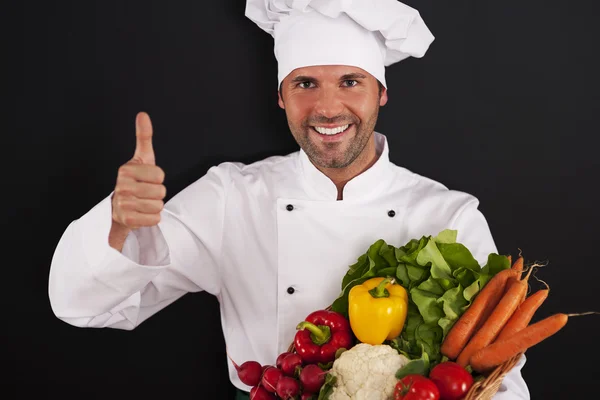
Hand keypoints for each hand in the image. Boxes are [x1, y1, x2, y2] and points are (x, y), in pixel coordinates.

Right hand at [109, 112, 165, 248]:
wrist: (119, 208)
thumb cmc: (135, 181)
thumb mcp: (141, 158)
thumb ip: (143, 137)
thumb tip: (143, 114)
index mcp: (126, 170)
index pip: (160, 175)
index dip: (158, 179)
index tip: (146, 179)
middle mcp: (121, 186)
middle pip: (161, 191)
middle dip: (157, 194)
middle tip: (144, 194)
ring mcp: (123, 204)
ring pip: (159, 206)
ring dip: (155, 206)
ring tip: (142, 203)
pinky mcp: (128, 220)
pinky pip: (155, 219)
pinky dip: (152, 219)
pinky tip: (141, 214)